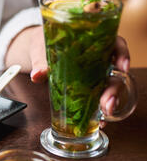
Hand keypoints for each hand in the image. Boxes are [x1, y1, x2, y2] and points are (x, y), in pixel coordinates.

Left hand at [5, 25, 130, 121]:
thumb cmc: (43, 44)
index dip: (122, 55)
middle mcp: (99, 57)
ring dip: (110, 100)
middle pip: (115, 71)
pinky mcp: (87, 86)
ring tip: (105, 114)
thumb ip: (40, 62)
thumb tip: (37, 75)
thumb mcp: (41, 49)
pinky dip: (99, 109)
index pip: (116, 44)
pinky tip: (98, 120)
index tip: (122, 67)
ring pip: (110, 86)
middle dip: (115, 88)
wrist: (37, 51)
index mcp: (92, 41)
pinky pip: (97, 97)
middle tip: (108, 103)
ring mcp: (95, 73)